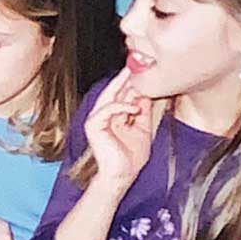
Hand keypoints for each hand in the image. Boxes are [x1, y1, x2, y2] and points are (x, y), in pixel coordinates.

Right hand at [85, 67, 159, 189]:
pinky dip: (120, 107)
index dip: (130, 83)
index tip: (142, 71)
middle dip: (123, 79)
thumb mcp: (143, 128)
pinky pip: (106, 110)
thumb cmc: (131, 157)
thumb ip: (143, 112)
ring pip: (107, 97)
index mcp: (113, 116)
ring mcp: (96, 120)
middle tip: (133, 66)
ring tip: (131, 77)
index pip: (121, 95)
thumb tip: (147, 95)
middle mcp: (103, 116)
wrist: (122, 174)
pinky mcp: (93, 126)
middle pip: (112, 92)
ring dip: (121, 87)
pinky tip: (133, 108)